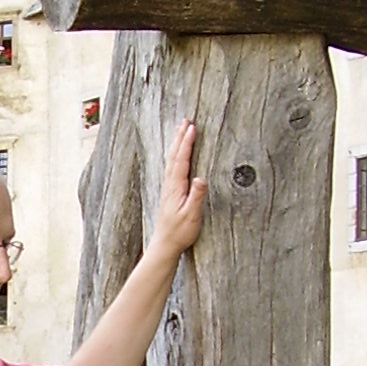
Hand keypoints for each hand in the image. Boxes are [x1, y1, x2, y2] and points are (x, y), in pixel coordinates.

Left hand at [151, 120, 205, 260]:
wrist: (165, 244)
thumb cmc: (180, 232)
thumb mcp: (192, 216)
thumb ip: (196, 196)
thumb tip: (201, 178)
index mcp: (176, 187)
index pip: (182, 160)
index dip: (187, 143)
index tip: (192, 127)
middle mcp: (170, 185)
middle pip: (175, 156)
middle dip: (180, 137)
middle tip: (186, 121)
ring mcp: (168, 188)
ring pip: (172, 160)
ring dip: (177, 144)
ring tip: (181, 131)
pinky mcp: (170, 193)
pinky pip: (172, 168)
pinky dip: (175, 156)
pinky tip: (177, 155)